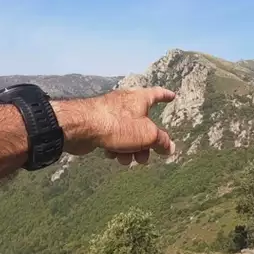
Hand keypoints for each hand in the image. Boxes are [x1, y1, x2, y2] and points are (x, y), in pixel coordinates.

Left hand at [53, 87, 175, 164]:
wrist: (81, 127)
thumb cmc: (116, 125)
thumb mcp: (147, 135)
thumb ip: (161, 141)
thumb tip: (170, 147)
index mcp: (139, 99)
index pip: (157, 94)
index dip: (166, 96)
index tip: (172, 96)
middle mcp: (125, 103)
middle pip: (143, 124)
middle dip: (145, 143)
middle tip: (144, 157)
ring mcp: (110, 113)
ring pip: (128, 134)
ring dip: (130, 149)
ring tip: (126, 160)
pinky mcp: (98, 124)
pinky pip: (113, 138)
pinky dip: (115, 147)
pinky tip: (111, 154)